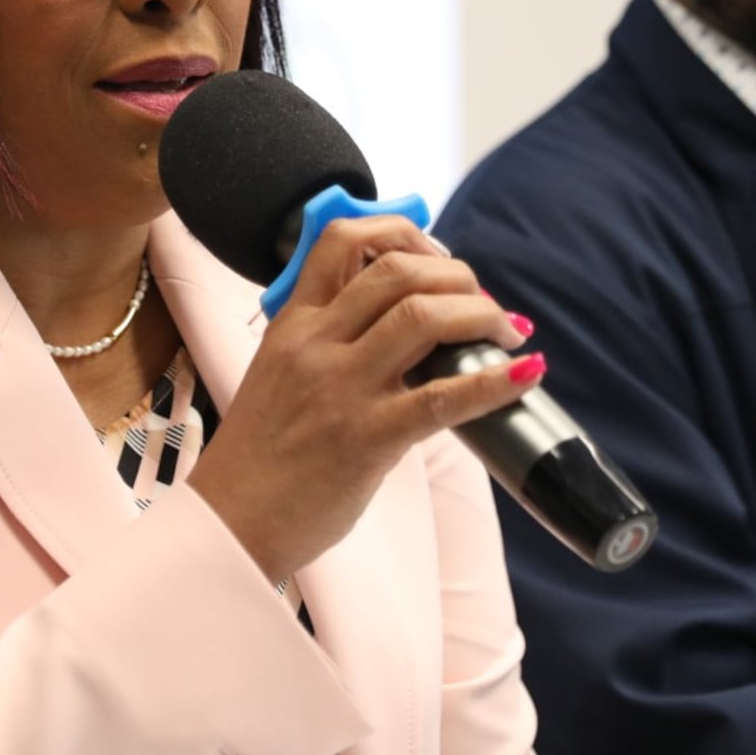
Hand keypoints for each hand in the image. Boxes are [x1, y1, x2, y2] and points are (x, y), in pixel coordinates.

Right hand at [190, 215, 539, 582]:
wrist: (229, 523)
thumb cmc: (260, 458)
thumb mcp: (280, 376)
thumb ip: (329, 345)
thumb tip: (404, 332)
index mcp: (293, 325)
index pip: (342, 239)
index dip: (402, 231)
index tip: (437, 256)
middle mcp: (316, 345)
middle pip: (399, 271)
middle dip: (458, 276)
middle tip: (484, 304)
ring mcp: (341, 389)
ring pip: (424, 317)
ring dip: (483, 316)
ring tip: (509, 333)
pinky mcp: (366, 439)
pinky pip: (443, 398)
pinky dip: (494, 383)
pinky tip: (526, 375)